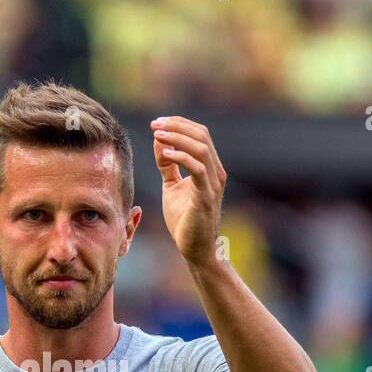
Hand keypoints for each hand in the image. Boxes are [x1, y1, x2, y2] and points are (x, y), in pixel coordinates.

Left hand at [152, 115, 226, 268]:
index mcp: (210, 167)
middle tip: (155, 124)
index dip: (178, 124)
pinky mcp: (206, 197)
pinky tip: (164, 155)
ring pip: (201, 148)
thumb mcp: (172, 186)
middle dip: (177, 126)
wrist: (195, 249)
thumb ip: (167, 165)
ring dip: (178, 138)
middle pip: (202, 135)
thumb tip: (159, 140)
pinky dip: (181, 158)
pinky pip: (198, 170)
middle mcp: (216, 172)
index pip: (199, 134)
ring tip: (158, 135)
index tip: (156, 123)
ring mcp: (213, 184)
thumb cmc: (184, 219)